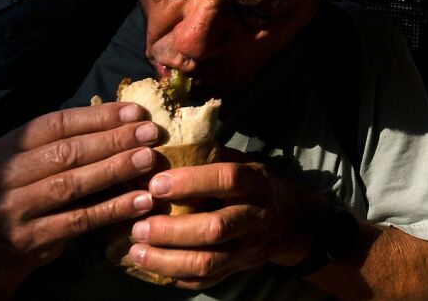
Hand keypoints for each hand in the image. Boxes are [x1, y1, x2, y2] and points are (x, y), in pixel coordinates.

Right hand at [0, 103, 158, 292]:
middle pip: (66, 152)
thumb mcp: (36, 164)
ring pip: (71, 185)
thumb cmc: (29, 194)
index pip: (56, 124)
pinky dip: (113, 209)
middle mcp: (3, 176)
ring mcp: (13, 209)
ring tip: (148, 160)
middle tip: (150, 134)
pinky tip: (141, 201)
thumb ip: (69, 143)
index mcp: (6, 148)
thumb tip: (127, 119)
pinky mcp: (30, 238)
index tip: (135, 112)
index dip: (98, 117)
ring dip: (115, 170)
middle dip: (113, 140)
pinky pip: (79, 220)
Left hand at [126, 149, 327, 289]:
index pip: (226, 180)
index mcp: (255, 183)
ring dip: (167, 260)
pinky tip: (152, 267)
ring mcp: (247, 247)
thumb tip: (166, 147)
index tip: (155, 184)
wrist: (292, 223)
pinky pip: (206, 280)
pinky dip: (177, 276)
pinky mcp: (238, 268)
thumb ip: (212, 157)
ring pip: (208, 262)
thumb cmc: (258, 185)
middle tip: (138, 227)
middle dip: (172, 231)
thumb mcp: (245, 163)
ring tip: (136, 252)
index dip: (190, 182)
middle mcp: (254, 216)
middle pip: (214, 228)